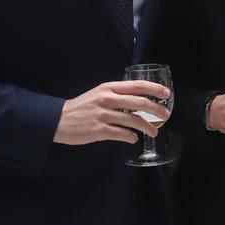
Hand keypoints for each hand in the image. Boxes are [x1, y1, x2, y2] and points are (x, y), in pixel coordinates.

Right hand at [55, 80, 170, 145]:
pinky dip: (131, 137)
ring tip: (154, 132)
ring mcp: (104, 115)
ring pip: (133, 120)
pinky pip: (122, 134)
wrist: (57, 119)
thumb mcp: (99, 94)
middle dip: (156, 109)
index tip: (167, 94)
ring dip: (147, 127)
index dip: (155, 89)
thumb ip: (117, 95)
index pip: (137, 85)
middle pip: (139, 102)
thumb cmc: (81, 107)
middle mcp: (108, 99)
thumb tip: (139, 102)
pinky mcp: (99, 130)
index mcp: (109, 88)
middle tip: (166, 115)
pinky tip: (133, 138)